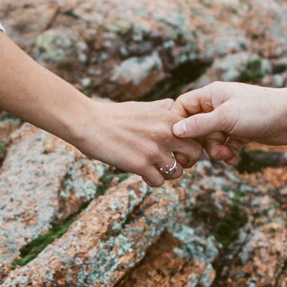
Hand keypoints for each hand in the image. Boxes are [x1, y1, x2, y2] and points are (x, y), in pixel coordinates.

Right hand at [75, 97, 202, 186]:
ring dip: (167, 173)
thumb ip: (160, 107)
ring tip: (154, 168)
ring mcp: (154, 150)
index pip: (197, 133)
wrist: (89, 122)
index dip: (191, 143)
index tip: (179, 148)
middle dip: (186, 161)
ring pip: (178, 172)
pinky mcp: (140, 165)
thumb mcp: (141, 106)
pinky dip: (151, 180)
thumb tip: (170, 104)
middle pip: (195, 154)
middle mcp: (166, 133)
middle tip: (172, 161)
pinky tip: (142, 173)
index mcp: (168, 117)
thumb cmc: (113, 115)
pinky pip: (158, 182)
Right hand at [171, 82, 286, 164]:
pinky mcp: (241, 131)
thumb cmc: (259, 110)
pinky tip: (235, 159)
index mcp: (211, 95)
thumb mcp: (225, 117)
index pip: (183, 106)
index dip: (177, 123)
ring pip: (212, 139)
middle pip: (196, 127)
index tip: (175, 140)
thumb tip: (175, 131)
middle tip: (196, 160)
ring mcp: (230, 119)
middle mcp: (219, 106)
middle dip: (201, 143)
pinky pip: (226, 144)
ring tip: (227, 156)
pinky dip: (228, 153)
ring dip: (216, 150)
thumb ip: (200, 125)